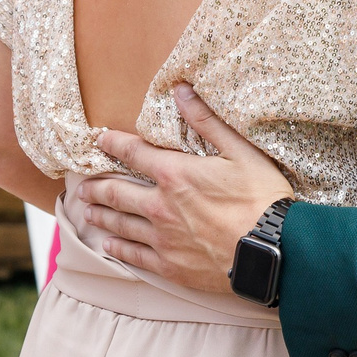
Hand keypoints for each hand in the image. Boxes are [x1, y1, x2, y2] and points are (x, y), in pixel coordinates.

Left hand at [71, 84, 296, 293]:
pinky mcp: (170, 266)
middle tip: (82, 186)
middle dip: (97, 186)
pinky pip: (135, 256)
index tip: (99, 141)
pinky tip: (109, 246)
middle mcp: (160, 205)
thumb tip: (181, 90)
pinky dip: (118, 249)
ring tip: (87, 212)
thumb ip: (207, 121)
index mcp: (175, 174)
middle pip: (117, 193)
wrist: (274, 253)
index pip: (134, 153)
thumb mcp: (241, 152)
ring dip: (101, 216)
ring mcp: (162, 238)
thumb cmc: (262, 199)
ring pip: (120, 225)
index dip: (113, 144)